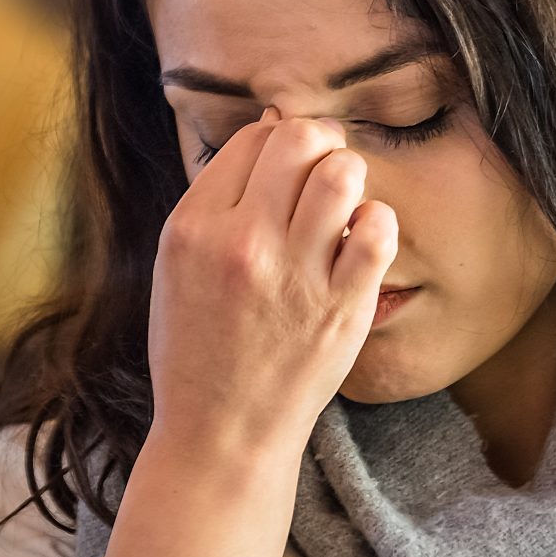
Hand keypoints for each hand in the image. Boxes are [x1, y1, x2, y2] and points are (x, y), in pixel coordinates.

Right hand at [146, 111, 397, 469]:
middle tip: (323, 171)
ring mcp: (295, 276)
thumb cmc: (198, 347)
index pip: (252, 139)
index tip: (285, 168)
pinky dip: (375, 222)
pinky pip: (378, 227)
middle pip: (300, 139)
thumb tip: (272, 122)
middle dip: (319, 143)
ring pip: (342, 173)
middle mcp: (242, 245)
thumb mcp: (177, 265)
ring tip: (341, 205)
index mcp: (192, 229)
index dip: (276, 140)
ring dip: (348, 177)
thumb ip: (218, 197)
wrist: (221, 434)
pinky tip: (358, 242)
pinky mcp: (342, 308)